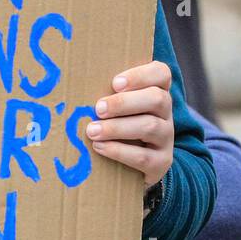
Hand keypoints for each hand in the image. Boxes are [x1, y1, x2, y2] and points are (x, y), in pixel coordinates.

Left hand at [87, 61, 173, 187]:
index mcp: (157, 91)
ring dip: (117, 127)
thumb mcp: (114, 106)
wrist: (131, 166)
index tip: (115, 83)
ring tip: (92, 130)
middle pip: (157, 99)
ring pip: (150, 126)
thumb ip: (104, 92)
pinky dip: (119, 151)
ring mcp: (167, 137)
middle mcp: (166, 112)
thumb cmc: (116, 124)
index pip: (161, 73)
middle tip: (98, 108)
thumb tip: (73, 82)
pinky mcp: (161, 162)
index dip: (140, 75)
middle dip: (124, 103)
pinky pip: (143, 156)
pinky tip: (99, 146)